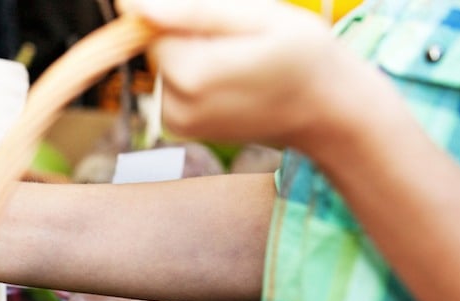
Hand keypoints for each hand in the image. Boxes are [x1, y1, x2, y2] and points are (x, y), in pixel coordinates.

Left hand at [118, 0, 370, 149]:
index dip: (186, 13)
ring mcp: (178, 123)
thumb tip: (131, 3)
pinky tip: (234, 78)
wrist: (328, 114)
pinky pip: (174, 85)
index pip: (153, 24)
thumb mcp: (258, 17)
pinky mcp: (181, 129)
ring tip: (242, 59)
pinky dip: (197, 74)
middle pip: (159, 45)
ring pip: (167, 65)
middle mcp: (176, 106)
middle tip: (241, 39)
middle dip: (191, 33)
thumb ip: (192, 9)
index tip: (227, 20)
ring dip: (195, 53)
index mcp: (192, 74)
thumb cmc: (305, 58)